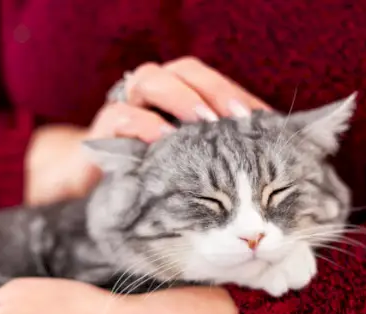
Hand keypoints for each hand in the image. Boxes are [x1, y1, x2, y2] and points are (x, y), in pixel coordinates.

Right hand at [26, 56, 269, 205]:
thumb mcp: (188, 161)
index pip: (212, 81)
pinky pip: (122, 115)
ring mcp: (126, 105)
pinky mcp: (102, 130)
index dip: (238, 95)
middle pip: (185, 71)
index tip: (266, 121)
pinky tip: (165, 141)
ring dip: (182, 98)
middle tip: (240, 118)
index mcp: (177, 94)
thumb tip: (262, 155)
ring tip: (207, 123)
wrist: (98, 191)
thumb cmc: (153, 174)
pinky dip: (145, 124)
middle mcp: (152, 92)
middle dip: (216, 90)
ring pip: (151, 80)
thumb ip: (216, 151)